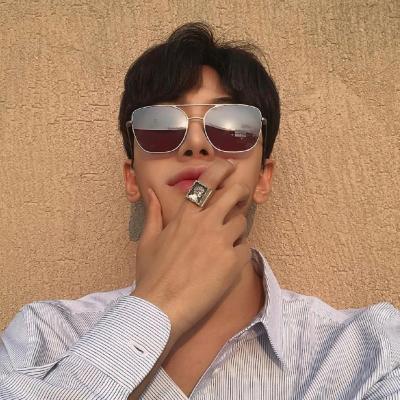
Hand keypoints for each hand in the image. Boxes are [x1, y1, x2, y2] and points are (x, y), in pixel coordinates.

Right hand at [132, 158, 251, 343]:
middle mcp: (206, 223)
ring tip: (227, 242)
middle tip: (241, 195)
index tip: (228, 166)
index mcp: (185, 216)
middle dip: (240, 191)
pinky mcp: (233, 262)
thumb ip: (153, 213)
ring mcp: (221, 241)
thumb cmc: (151, 275)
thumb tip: (150, 192)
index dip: (221, 169)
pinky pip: (246, 248)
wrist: (161, 307)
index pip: (207, 182)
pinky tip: (229, 263)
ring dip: (236, 229)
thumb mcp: (147, 241)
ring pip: (241, 223)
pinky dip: (240, 252)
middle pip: (234, 195)